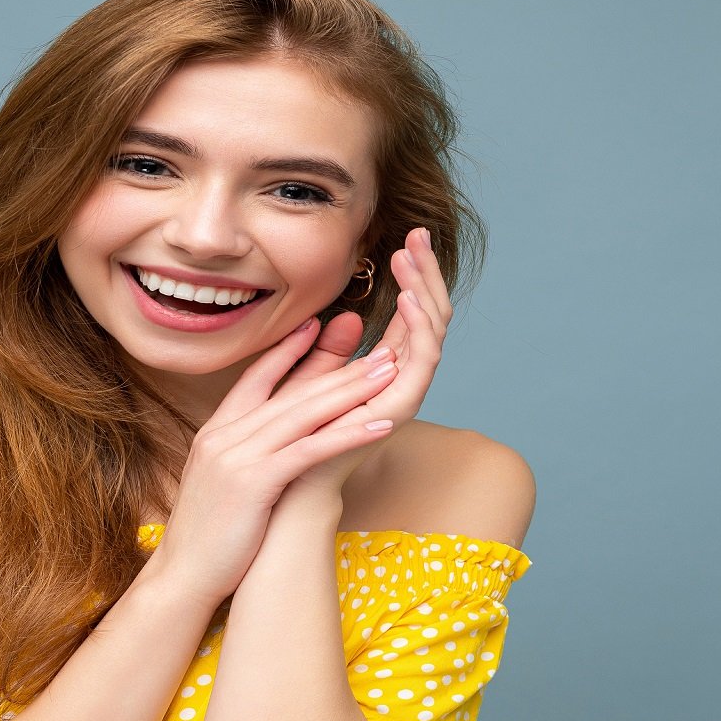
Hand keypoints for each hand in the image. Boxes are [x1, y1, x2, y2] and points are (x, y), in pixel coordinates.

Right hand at [144, 316, 402, 604]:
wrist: (182, 576)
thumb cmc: (211, 537)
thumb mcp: (227, 484)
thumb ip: (248, 453)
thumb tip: (272, 441)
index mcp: (217, 432)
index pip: (255, 378)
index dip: (289, 351)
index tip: (319, 324)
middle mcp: (225, 435)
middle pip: (292, 392)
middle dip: (341, 367)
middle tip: (381, 348)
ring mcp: (237, 456)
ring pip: (304, 414)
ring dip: (352, 391)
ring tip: (390, 372)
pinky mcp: (254, 482)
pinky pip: (310, 450)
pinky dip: (347, 434)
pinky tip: (381, 425)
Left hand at [284, 226, 453, 496]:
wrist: (288, 488)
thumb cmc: (294, 443)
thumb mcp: (311, 382)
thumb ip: (330, 352)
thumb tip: (343, 317)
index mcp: (386, 371)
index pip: (412, 312)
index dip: (412, 274)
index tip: (404, 236)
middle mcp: (403, 380)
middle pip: (429, 314)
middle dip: (426, 272)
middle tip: (419, 232)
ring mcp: (407, 393)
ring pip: (432, 330)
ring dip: (425, 289)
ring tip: (412, 255)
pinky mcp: (403, 407)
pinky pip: (423, 359)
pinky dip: (420, 326)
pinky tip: (408, 298)